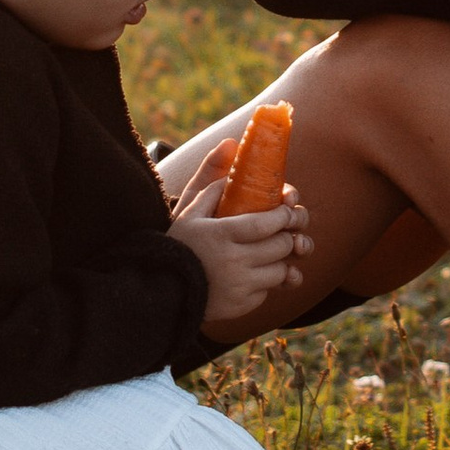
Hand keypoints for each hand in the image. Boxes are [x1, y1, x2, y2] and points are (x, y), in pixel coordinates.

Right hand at [167, 170, 312, 330]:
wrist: (161, 290)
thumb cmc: (179, 243)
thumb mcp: (190, 207)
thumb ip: (211, 176)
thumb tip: (231, 144)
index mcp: (221, 235)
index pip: (266, 224)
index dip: (284, 215)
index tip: (287, 208)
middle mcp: (233, 263)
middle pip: (280, 246)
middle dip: (289, 234)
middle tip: (286, 227)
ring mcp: (238, 287)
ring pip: (281, 271)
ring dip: (283, 259)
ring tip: (273, 250)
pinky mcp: (241, 306)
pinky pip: (268, 291)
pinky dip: (267, 280)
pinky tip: (254, 271)